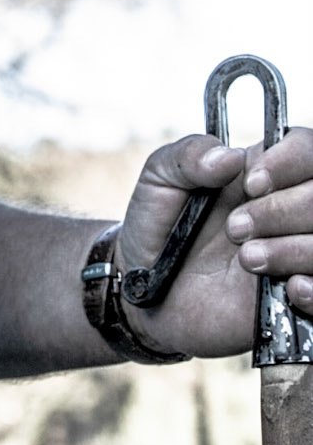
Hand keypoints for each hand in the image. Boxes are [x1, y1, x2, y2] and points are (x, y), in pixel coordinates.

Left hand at [115, 126, 312, 358]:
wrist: (149, 289)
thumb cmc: (159, 227)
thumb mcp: (159, 180)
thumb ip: (187, 156)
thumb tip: (229, 156)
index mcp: (266, 172)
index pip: (307, 148)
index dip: (291, 160)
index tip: (252, 183)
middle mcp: (290, 210)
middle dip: (282, 210)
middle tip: (235, 228)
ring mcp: (297, 252)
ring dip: (293, 249)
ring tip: (247, 259)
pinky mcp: (295, 296)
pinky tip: (288, 288)